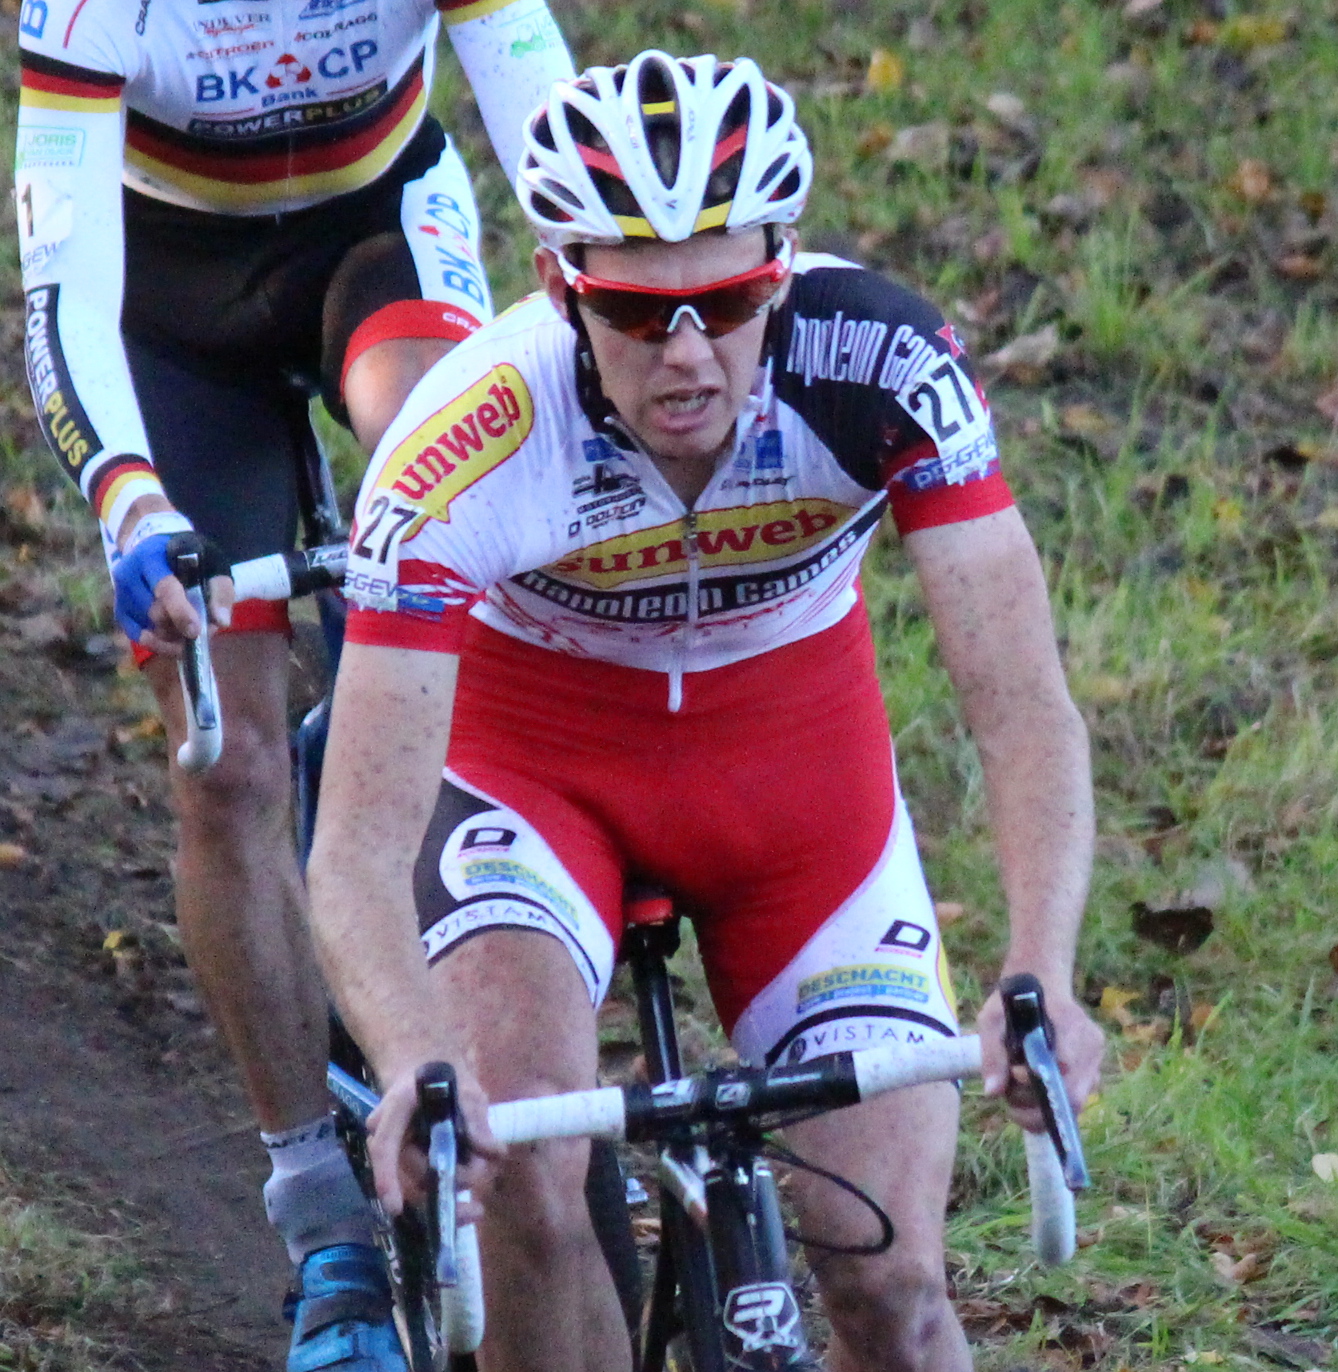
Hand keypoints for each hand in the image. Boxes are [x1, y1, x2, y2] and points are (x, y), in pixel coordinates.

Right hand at [112, 520, 232, 653]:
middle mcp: (128, 574)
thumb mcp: (212, 564)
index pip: (164, 588)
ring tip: (190, 629)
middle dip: (179, 626)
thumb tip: (221, 621)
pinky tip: (173, 643)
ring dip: (171, 636)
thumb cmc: (189, 557)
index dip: (180, 612)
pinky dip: (156, 643)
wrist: (157, 548)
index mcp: (151, 557)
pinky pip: (135, 634)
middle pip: (154, 613)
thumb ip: (220, 590)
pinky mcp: (119, 608)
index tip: (195, 632)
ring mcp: (120, 592)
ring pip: (146, 626)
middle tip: (202, 628)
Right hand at [367, 1061, 503, 1220]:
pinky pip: (429, 1178)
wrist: (432, 1068)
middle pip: (416, 1171)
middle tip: (483, 1177)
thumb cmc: (446, 1075)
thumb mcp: (466, 1090)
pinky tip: (475, 1180)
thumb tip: (495, 1153)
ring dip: (456, 1180)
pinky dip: (453, 1182)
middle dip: (451, 1180)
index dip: (387, 1178)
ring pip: (425, 1178)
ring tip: (485, 1167)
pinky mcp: (413, 1159)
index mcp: (395, 1110)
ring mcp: (400, 1149)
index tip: (395, 1208)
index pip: (385, 1148)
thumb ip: (476, 1120)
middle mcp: (390, 1135)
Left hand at [977, 976, 1103, 1132]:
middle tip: (1009, 1099)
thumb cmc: (1013, 1001)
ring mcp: (1096, 1059)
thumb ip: (993, 1054)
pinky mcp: (1094, 1070)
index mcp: (1069, 1021)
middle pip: (1072, 1096)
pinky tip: (1031, 1093)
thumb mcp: (992, 1020)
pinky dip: (1052, 1105)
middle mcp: (1091, 1042)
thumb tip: (993, 1092)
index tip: (1015, 1075)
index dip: (1036, 1083)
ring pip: (1076, 1103)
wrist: (1039, 982)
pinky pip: (1077, 1099)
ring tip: (1017, 1093)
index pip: (1064, 1066)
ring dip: (1043, 1110)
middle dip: (1037, 1108)